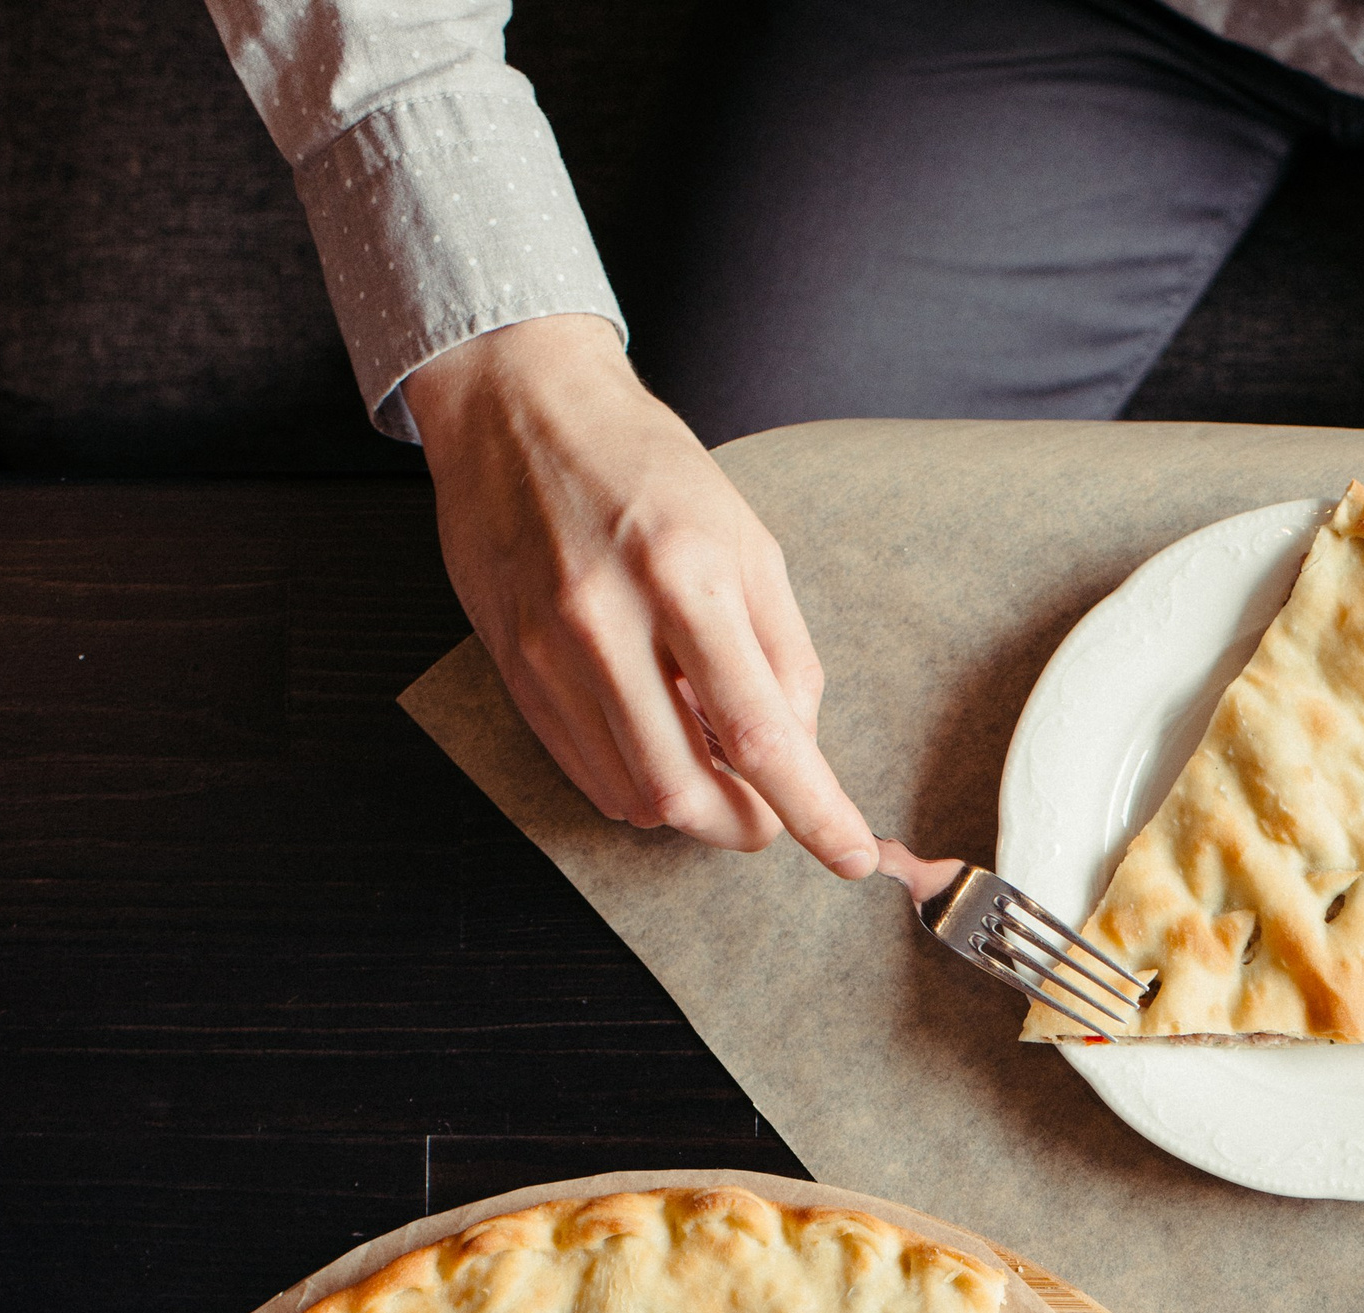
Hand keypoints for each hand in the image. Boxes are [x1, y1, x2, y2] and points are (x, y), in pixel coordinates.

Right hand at [403, 315, 875, 876]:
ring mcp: (549, 651)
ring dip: (690, 804)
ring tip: (706, 747)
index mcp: (686, 577)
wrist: (518, 406)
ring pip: (634, 796)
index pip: (759, 736)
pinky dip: (636, 782)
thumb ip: (784, 653)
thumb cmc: (644, 467)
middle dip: (742, 825)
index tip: (849, 856)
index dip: (812, 813)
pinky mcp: (514, 668)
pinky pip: (587, 772)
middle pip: (686, 792)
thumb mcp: (747, 541)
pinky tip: (654, 734)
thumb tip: (801, 753)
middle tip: (769, 809)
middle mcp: (607, 621)